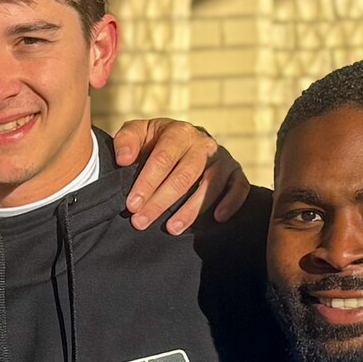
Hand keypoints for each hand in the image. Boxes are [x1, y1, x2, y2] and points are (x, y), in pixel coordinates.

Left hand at [110, 120, 251, 233]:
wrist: (183, 141)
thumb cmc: (156, 142)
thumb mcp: (138, 133)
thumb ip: (127, 140)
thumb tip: (123, 159)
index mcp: (179, 132)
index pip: (163, 158)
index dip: (147, 183)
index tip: (132, 204)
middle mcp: (203, 144)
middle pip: (184, 176)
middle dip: (161, 202)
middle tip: (141, 222)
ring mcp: (222, 158)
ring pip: (210, 185)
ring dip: (191, 209)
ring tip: (172, 228)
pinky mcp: (235, 171)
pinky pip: (239, 186)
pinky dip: (231, 202)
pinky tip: (217, 218)